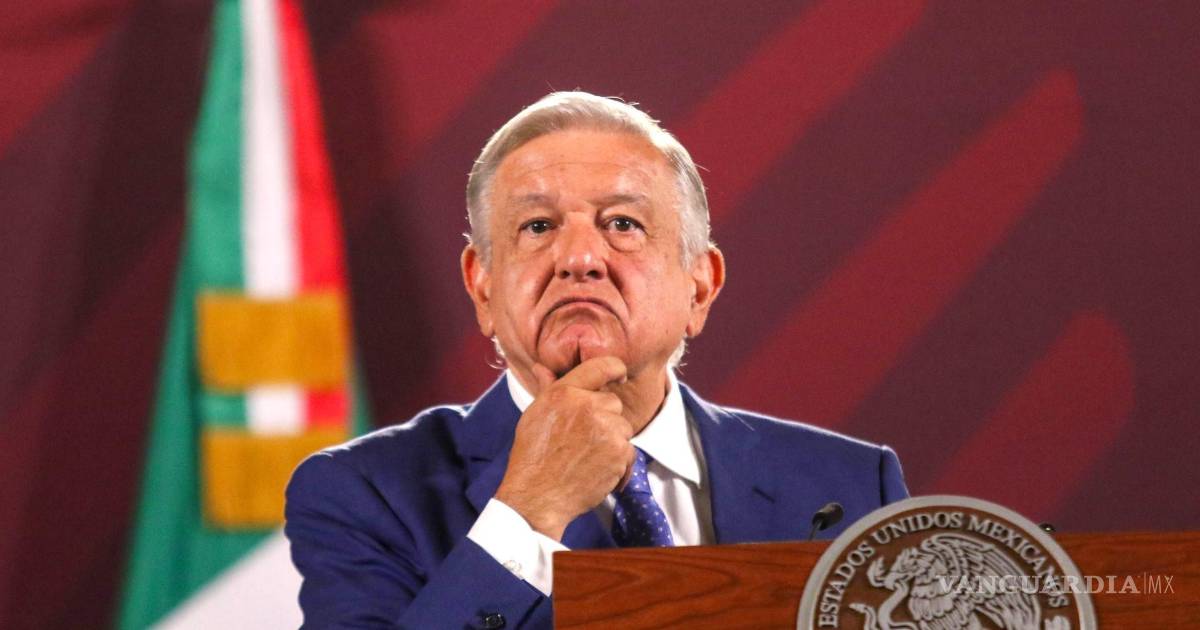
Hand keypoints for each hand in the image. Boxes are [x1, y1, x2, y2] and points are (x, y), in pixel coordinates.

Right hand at [494, 356, 634, 540]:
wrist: (537, 496)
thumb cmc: (532, 456)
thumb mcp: (535, 415)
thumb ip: (547, 388)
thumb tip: (541, 367)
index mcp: (565, 393)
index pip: (603, 366)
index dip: (616, 370)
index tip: (619, 377)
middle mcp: (588, 406)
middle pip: (613, 402)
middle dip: (604, 418)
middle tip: (584, 438)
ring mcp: (606, 429)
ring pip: (623, 428)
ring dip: (612, 441)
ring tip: (587, 456)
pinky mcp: (619, 453)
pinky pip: (629, 452)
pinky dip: (618, 463)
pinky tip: (597, 470)